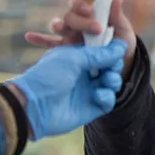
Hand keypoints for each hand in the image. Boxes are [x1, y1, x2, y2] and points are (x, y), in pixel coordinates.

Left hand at [8, 40, 127, 139]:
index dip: (110, 50)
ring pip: (110, 83)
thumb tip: (121, 46)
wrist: (33, 107)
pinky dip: (106, 97)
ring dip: (113, 80)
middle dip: (114, 65)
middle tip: (112, 67)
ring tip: (106, 80)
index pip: (100, 51)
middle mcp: (82, 74)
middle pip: (109, 67)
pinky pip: (107, 101)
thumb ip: (99, 53)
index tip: (119, 47)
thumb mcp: (74, 58)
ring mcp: (86, 91)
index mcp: (76, 58)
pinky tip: (97, 95)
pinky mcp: (90, 108)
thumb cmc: (48, 76)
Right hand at [25, 0, 136, 78]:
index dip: (81, 4)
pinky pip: (50, 43)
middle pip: (70, 16)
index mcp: (90, 13)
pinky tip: (29, 37)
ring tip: (58, 27)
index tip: (90, 10)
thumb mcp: (123, 30)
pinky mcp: (65, 50)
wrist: (120, 63)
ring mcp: (69, 36)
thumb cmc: (121, 43)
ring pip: (59, 27)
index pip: (79, 2)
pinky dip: (39, 39)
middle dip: (81, 21)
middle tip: (96, 29)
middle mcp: (77, 22)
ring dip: (57, 25)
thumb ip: (116, 15)